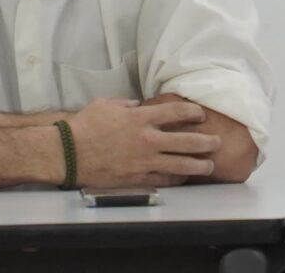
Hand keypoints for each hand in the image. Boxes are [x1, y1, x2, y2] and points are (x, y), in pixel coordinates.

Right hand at [67, 97, 222, 187]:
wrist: (68, 153)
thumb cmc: (86, 125)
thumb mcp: (108, 104)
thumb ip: (129, 105)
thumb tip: (141, 107)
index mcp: (142, 118)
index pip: (177, 112)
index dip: (193, 112)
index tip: (201, 114)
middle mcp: (148, 140)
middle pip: (187, 140)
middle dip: (206, 142)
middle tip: (217, 142)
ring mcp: (143, 161)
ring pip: (180, 164)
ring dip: (198, 165)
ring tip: (209, 166)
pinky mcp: (136, 178)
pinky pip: (162, 180)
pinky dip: (175, 179)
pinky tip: (183, 178)